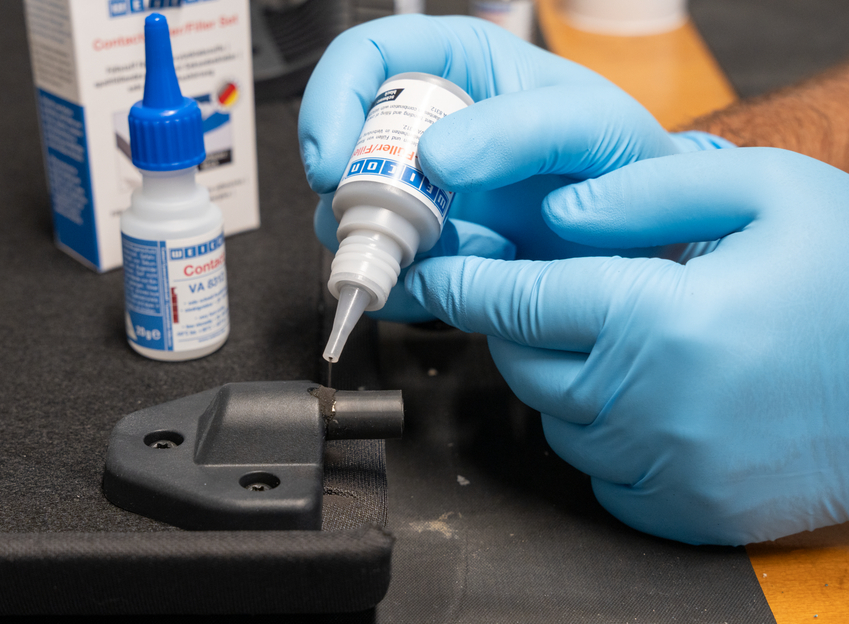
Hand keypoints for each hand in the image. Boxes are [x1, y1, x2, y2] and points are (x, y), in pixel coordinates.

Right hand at [300, 15, 729, 320]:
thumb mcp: (595, 129)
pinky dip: (397, 287)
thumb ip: (523, 127)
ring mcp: (427, 194)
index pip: (369, 55)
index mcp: (463, 72)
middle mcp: (434, 130)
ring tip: (442, 257)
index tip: (331, 161)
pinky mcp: (429, 251)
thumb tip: (433, 156)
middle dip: (350, 190)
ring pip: (353, 212)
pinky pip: (383, 268)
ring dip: (379, 243)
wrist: (644, 248)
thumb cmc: (629, 171)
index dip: (333, 100)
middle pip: (346, 145)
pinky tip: (437, 286)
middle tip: (382, 224)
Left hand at [405, 148, 848, 544]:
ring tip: (621, 343)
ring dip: (562, 380)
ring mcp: (667, 469)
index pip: (516, 302)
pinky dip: (602, 435)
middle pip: (521, 366)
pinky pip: (599, 474)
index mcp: (660, 320)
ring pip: (555, 422)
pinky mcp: (687, 511)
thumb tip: (563, 213)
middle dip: (516, 326)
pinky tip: (647, 399)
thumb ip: (651, 190)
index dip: (462, 284)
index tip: (430, 275)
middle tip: (553, 295)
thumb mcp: (765, 192)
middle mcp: (651, 405)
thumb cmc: (848, 277)